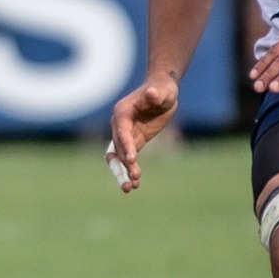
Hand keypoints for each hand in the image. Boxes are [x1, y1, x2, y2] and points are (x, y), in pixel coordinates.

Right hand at [107, 75, 178, 192]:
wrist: (161, 92)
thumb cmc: (162, 89)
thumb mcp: (162, 91)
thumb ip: (155, 94)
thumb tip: (151, 93)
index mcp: (122, 112)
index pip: (122, 131)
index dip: (126, 145)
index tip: (133, 160)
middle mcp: (119, 125)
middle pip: (116, 148)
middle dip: (122, 165)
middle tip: (129, 181)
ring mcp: (124, 135)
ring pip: (119, 157)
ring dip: (123, 172)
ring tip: (131, 188)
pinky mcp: (133, 141)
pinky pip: (128, 159)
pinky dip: (130, 170)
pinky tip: (136, 183)